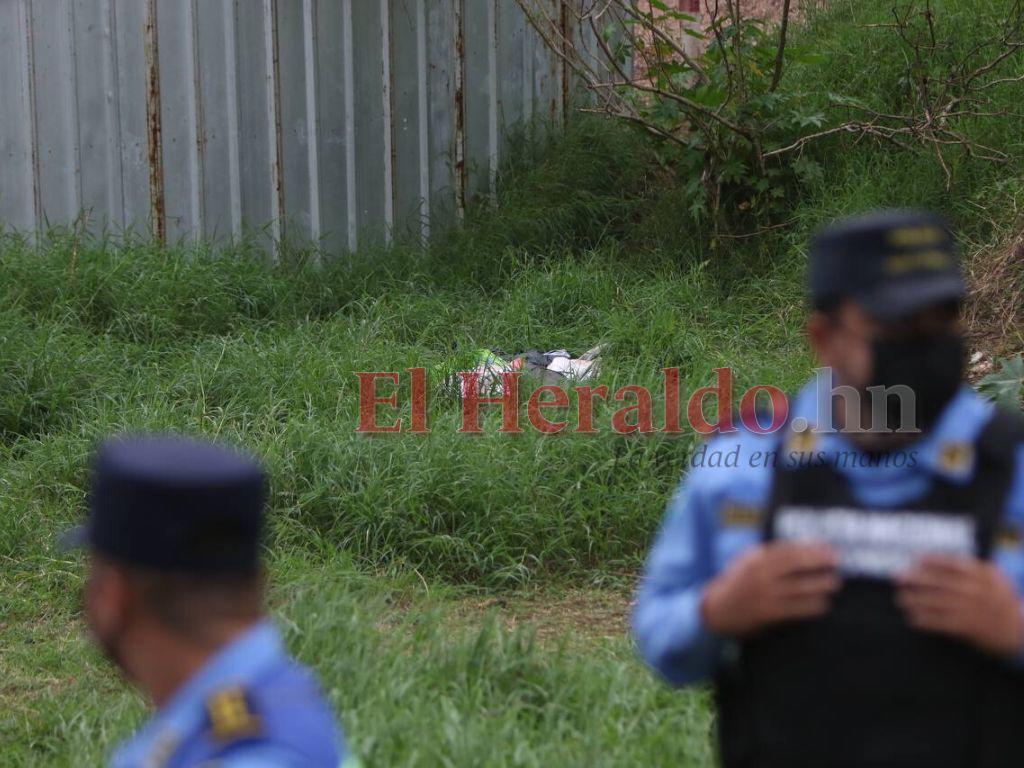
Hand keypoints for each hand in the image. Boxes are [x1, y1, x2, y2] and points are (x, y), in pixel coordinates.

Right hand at [700, 542, 839, 637]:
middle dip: (817, 561)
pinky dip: (811, 606)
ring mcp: (765, 595)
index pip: (787, 549)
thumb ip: (769, 554)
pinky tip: (823, 604)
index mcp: (756, 559)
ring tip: (834, 582)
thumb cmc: (737, 582)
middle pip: (795, 564)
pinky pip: (795, 609)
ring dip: (819, 585)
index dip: (809, 547)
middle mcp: (761, 575)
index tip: (826, 546)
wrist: (718, 610)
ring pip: (798, 588)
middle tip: (836, 561)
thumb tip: (802, 548)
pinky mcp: (769, 613)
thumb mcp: (747, 561)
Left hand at [897, 555, 1023, 657]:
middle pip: (938, 580)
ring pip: (935, 601)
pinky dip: (924, 619)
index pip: (951, 562)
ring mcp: (969, 608)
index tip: (915, 559)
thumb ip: (972, 568)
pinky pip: (939, 622)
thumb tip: (939, 561)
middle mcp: (974, 589)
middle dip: (915, 578)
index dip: (931, 560)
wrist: (1019, 630)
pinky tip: (912, 618)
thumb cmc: (1001, 601)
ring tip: (900, 598)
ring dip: (914, 599)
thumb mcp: (994, 579)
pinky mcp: (966, 626)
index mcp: (981, 574)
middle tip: (897, 577)